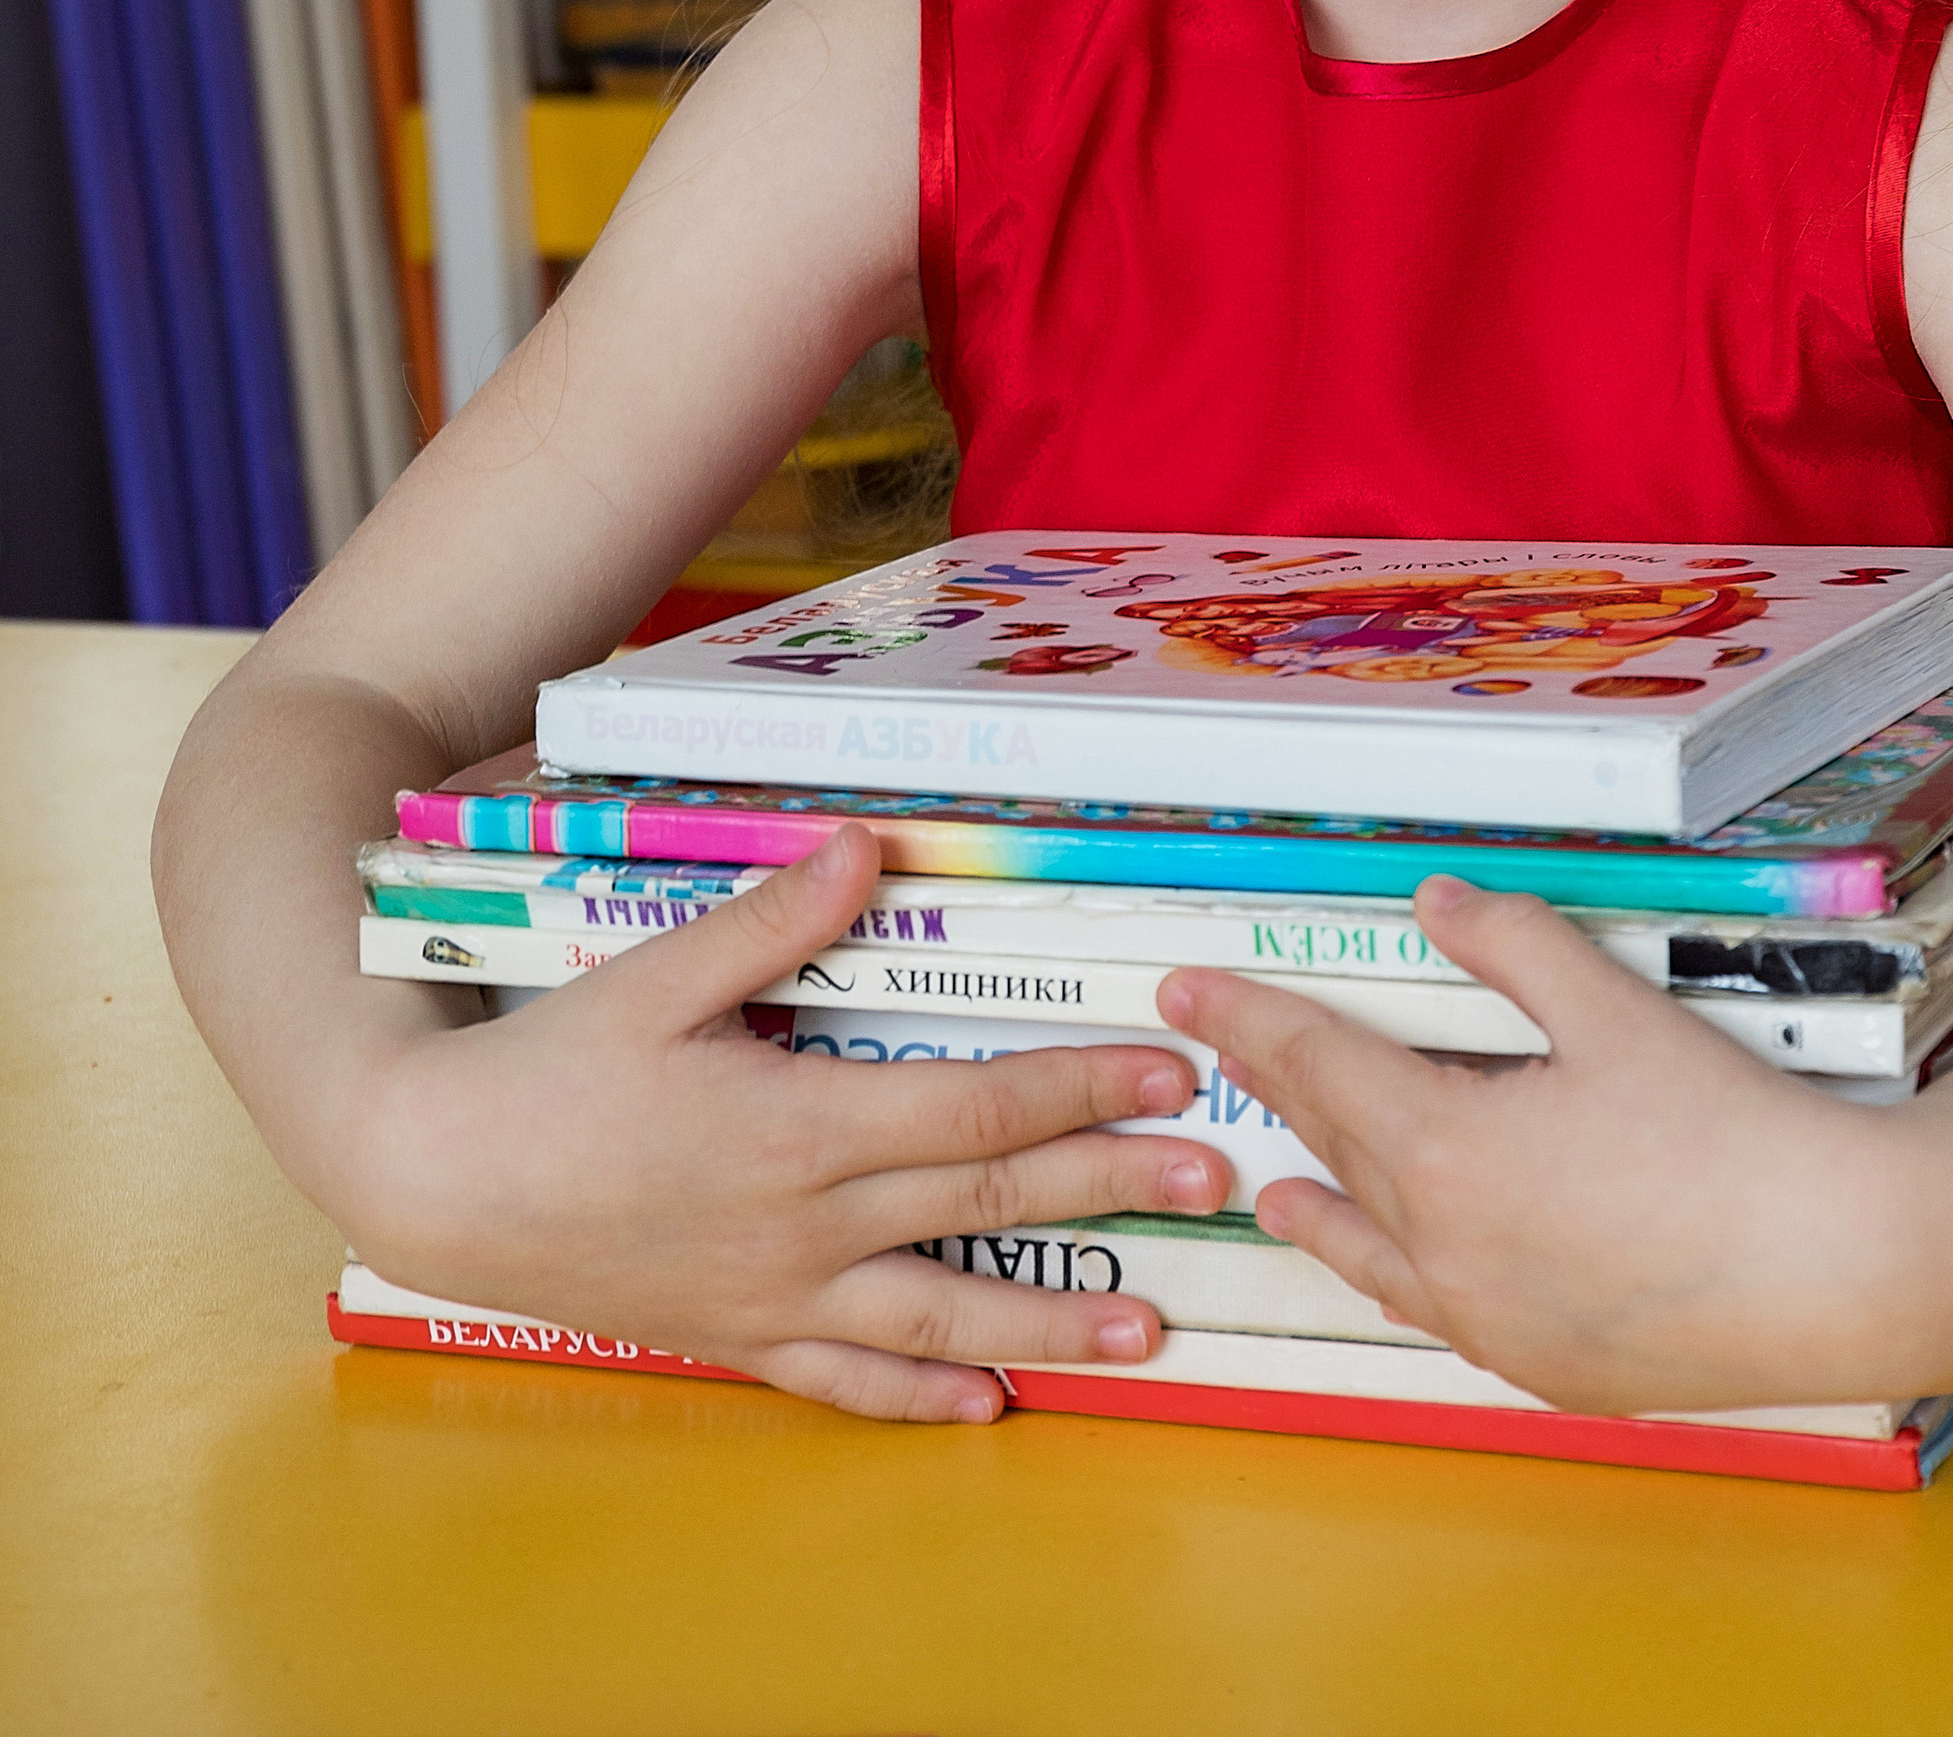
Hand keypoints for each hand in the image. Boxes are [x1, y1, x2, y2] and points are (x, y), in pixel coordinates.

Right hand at [350, 829, 1232, 1419]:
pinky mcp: (737, 1338)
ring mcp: (777, 1295)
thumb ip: (773, 918)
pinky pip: (846, 1383)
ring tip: (1152, 1331)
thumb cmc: (549, 1070)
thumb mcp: (657, 973)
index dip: (1081, 1087)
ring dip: (1054, 1322)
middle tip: (1212, 1186)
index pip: (978, 1104)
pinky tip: (987, 1410)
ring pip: (943, 1316)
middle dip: (1111, 1189)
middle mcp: (809, 1225)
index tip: (1166, 1074)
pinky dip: (922, 1401)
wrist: (436, 1182)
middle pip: (989, 1202)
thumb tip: (870, 846)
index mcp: (803, 1126)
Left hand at [1159, 876, 1918, 1416]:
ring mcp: (1495, 1322)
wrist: (1842, 1267)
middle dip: (1279, 1092)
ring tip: (1274, 1193)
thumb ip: (1514, 946)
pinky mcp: (1551, 1368)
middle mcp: (1448, 1251)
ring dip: (1324, 1208)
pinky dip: (1404, 1274)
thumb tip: (1437, 904)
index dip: (1249, 1019)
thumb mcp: (1613, 1010)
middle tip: (1228, 1054)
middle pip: (1339, 1151)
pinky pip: (1444, 1311)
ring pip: (1379, 1251)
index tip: (1186, 991)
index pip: (1317, 1067)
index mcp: (1445, 1154)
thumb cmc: (1732, 1134)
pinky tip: (1410, 1267)